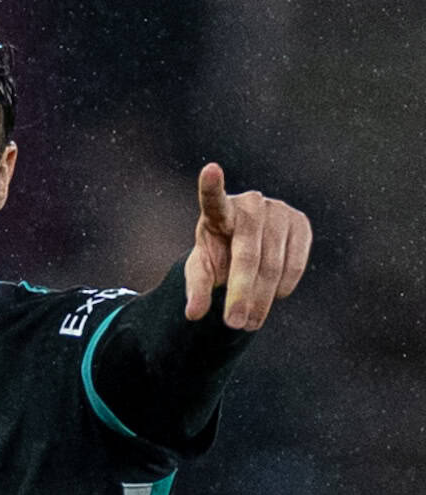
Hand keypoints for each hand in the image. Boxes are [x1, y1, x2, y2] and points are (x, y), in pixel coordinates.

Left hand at [184, 163, 311, 330]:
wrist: (247, 244)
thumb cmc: (218, 253)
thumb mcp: (201, 269)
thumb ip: (196, 288)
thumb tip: (193, 314)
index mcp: (218, 211)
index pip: (213, 198)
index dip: (211, 185)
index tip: (210, 169)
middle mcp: (250, 204)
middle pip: (247, 255)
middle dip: (241, 293)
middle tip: (234, 324)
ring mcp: (278, 211)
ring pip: (273, 265)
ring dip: (262, 299)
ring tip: (249, 323)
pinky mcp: (300, 222)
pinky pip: (295, 264)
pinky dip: (283, 287)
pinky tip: (273, 297)